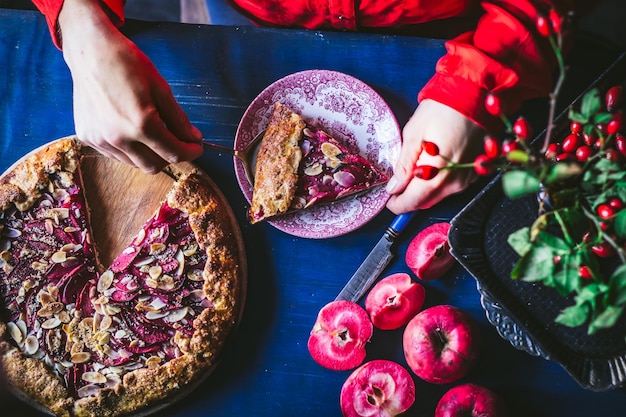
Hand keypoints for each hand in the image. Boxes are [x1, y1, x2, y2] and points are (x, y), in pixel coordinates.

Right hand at [58, 0, 202, 172]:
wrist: (89, 51)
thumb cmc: (126, 63)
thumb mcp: (161, 88)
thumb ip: (178, 119)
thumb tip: (193, 138)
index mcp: (141, 124)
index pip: (174, 153)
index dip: (190, 152)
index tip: (196, 147)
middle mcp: (119, 137)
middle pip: (155, 166)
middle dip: (170, 156)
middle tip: (177, 141)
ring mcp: (101, 140)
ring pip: (135, 163)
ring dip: (149, 154)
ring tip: (153, 132)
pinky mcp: (88, 137)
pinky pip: (116, 155)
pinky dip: (129, 149)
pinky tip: (131, 130)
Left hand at [385, 99, 484, 212]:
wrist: (476, 95)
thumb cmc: (443, 110)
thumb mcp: (413, 134)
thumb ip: (403, 165)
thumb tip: (394, 186)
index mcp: (436, 174)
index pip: (412, 203)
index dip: (397, 204)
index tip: (388, 199)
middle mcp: (454, 182)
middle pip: (425, 202)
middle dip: (409, 198)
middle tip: (398, 184)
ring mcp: (467, 178)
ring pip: (439, 195)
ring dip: (424, 190)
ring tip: (416, 168)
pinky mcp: (475, 172)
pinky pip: (452, 186)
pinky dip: (439, 182)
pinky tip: (433, 164)